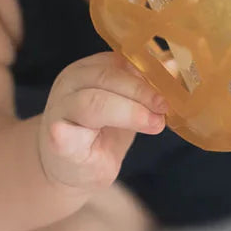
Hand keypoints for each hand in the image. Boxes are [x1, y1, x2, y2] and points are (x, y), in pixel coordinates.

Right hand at [38, 52, 168, 191]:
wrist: (71, 168)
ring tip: (154, 124)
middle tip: (164, 107)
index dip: (146, 73)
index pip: (117, 61)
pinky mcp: (56, 140)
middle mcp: (70, 84)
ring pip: (93, 102)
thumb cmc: (100, 134)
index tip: (170, 86)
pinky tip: (99, 142)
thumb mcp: (126, 106)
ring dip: (129, 112)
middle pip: (106, 77)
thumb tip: (175, 66)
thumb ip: (144, 88)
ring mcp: (60, 110)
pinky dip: (81, 134)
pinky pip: (66, 133)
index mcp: (88, 69)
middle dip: (141, 92)